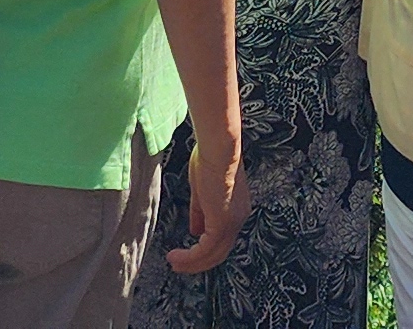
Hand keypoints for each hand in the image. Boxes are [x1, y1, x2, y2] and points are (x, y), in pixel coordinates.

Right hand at [164, 134, 247, 274]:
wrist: (218, 148)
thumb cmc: (210, 158)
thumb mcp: (202, 191)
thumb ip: (200, 212)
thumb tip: (195, 231)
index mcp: (236, 210)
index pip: (222, 238)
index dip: (205, 248)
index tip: (188, 253)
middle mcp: (238, 219)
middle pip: (220, 252)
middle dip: (198, 262)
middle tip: (179, 264)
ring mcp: (232, 223)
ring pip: (214, 255)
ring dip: (192, 263)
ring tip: (174, 263)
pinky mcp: (222, 224)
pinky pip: (205, 250)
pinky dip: (190, 257)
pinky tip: (176, 257)